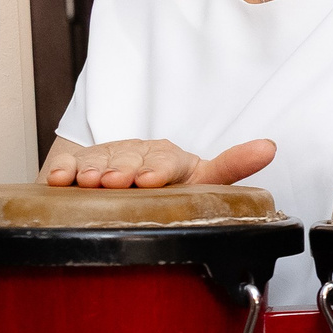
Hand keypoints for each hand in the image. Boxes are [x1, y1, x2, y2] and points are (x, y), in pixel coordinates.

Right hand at [41, 136, 274, 187]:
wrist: (126, 182)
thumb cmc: (171, 186)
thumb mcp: (203, 180)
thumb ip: (232, 166)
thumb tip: (270, 146)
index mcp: (171, 159)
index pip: (167, 162)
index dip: (158, 170)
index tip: (151, 180)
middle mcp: (139, 154)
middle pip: (130, 159)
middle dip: (124, 170)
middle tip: (118, 182)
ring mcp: (107, 157)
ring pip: (100, 161)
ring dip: (94, 170)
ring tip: (92, 182)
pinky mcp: (79, 161)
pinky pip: (69, 163)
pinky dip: (64, 170)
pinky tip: (62, 179)